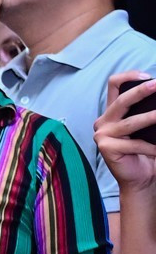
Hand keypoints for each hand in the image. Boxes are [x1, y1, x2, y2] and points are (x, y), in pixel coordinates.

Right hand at [96, 72, 155, 196]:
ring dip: (151, 118)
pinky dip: (151, 146)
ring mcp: (103, 134)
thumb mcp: (147, 126)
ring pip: (131, 122)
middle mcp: (104, 121)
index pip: (114, 85)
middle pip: (122, 100)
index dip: (129, 76)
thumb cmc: (146, 150)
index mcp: (113, 112)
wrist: (140, 177)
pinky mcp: (106, 148)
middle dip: (141, 91)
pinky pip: (134, 143)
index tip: (148, 76)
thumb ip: (148, 111)